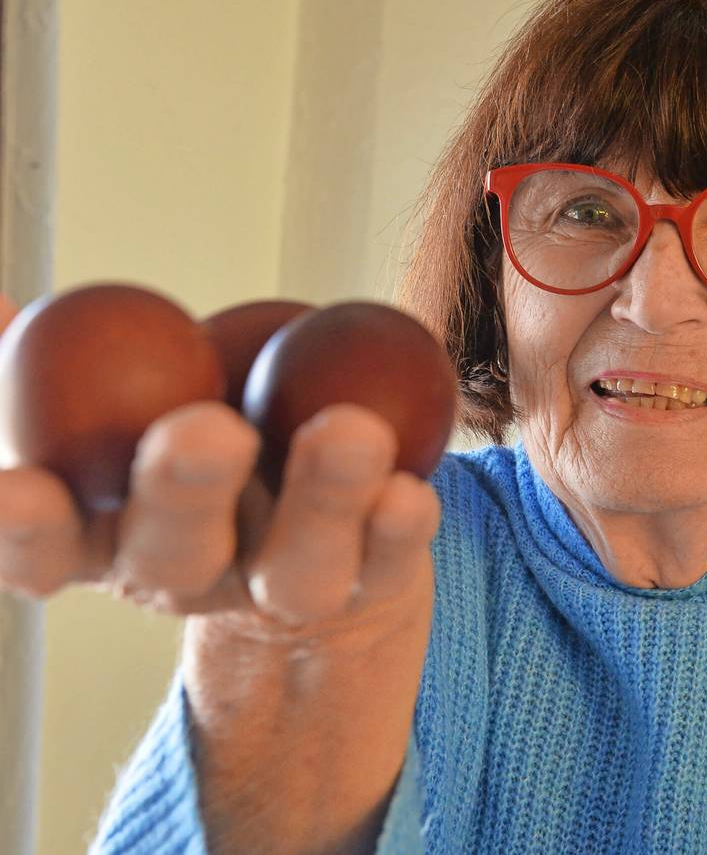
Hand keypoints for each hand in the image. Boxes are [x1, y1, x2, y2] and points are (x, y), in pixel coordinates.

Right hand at [0, 376, 440, 639]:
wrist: (316, 540)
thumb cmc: (210, 451)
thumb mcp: (131, 409)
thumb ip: (60, 374)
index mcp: (112, 539)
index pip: (45, 547)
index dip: (23, 525)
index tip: (16, 485)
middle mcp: (194, 575)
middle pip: (177, 553)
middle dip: (187, 493)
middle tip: (207, 430)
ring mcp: (284, 589)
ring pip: (298, 567)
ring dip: (323, 499)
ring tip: (351, 431)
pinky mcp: (372, 585)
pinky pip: (387, 561)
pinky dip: (399, 528)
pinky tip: (410, 489)